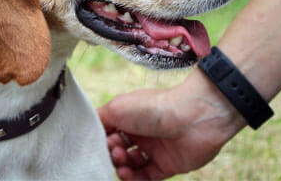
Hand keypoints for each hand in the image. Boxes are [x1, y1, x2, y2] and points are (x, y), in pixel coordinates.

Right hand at [98, 72, 244, 179]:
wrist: (193, 118)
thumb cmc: (153, 108)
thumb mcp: (117, 107)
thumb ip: (98, 120)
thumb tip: (87, 131)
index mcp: (129, 115)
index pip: (108, 132)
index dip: (101, 139)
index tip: (99, 142)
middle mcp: (141, 132)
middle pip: (118, 150)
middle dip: (111, 154)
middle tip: (116, 150)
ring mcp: (155, 149)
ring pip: (131, 165)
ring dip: (122, 167)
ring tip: (123, 164)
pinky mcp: (168, 166)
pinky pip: (146, 178)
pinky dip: (134, 179)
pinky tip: (128, 174)